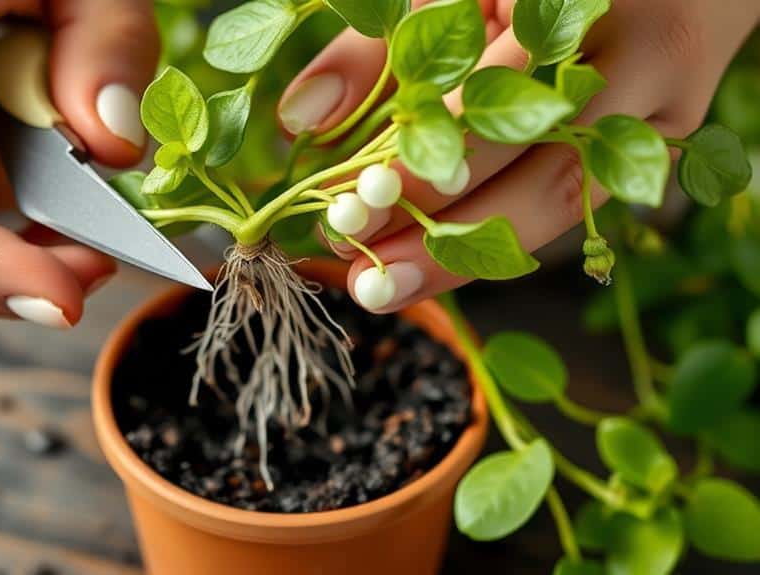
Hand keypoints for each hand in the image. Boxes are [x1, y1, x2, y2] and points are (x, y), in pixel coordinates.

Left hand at [279, 0, 759, 311]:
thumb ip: (377, 47)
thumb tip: (302, 119)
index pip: (491, 95)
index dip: (419, 160)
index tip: (349, 204)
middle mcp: (641, 52)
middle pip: (538, 161)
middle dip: (441, 223)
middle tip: (360, 265)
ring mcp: (662, 105)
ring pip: (564, 196)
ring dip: (469, 252)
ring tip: (386, 286)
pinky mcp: (659, 145)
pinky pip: (573, 202)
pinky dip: (500, 237)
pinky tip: (438, 263)